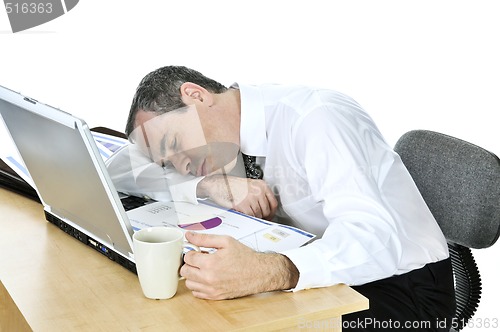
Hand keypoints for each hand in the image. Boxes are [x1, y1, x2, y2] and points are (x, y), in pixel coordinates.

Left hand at [180, 232, 298, 299]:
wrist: (258, 273)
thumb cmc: (244, 257)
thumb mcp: (225, 241)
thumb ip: (204, 238)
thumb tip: (189, 235)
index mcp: (210, 263)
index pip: (187, 258)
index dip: (192, 252)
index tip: (198, 251)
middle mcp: (208, 278)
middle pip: (185, 271)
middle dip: (190, 263)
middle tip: (200, 259)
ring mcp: (211, 289)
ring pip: (188, 283)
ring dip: (193, 275)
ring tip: (204, 268)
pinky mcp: (215, 296)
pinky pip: (196, 293)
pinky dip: (198, 285)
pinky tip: (207, 278)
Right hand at [197, 175, 277, 219]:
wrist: (218, 184)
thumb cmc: (231, 185)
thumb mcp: (250, 185)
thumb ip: (260, 194)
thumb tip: (266, 207)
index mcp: (261, 185)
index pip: (274, 202)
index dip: (272, 212)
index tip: (270, 216)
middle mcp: (258, 191)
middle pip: (267, 210)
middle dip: (263, 216)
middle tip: (258, 217)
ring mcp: (251, 198)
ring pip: (258, 215)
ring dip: (254, 217)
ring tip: (248, 213)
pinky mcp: (243, 205)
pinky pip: (249, 216)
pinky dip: (247, 217)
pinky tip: (243, 213)